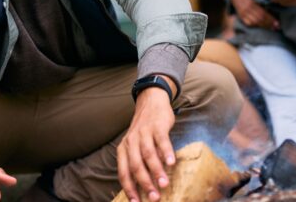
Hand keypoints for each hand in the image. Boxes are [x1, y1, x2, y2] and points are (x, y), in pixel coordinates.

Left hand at [117, 84, 176, 201]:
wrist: (151, 102)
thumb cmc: (144, 130)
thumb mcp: (136, 145)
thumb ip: (139, 162)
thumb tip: (146, 186)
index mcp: (123, 149)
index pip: (124, 173)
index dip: (129, 189)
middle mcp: (131, 142)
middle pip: (136, 166)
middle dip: (145, 184)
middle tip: (154, 198)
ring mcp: (144, 133)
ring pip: (148, 155)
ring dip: (156, 171)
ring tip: (164, 184)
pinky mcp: (157, 126)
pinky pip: (161, 141)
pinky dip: (166, 153)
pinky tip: (172, 163)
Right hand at [231, 0, 277, 28]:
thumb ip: (263, 1)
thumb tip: (274, 8)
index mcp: (252, 3)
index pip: (262, 14)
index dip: (270, 19)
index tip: (278, 23)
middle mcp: (247, 10)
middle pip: (260, 19)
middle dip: (269, 24)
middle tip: (277, 27)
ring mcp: (243, 14)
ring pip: (255, 23)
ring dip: (265, 26)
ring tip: (272, 28)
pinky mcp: (241, 17)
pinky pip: (250, 24)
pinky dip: (257, 26)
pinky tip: (263, 27)